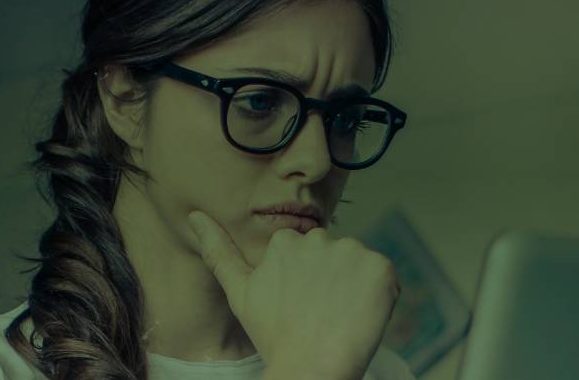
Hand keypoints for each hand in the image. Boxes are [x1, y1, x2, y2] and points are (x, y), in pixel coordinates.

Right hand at [186, 211, 398, 379]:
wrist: (310, 367)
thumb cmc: (274, 335)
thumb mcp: (240, 293)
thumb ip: (219, 251)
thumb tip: (194, 215)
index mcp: (285, 241)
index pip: (309, 255)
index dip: (309, 283)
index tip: (303, 306)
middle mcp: (318, 238)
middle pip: (334, 256)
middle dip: (332, 280)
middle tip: (320, 313)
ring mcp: (352, 252)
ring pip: (359, 266)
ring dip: (355, 287)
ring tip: (339, 317)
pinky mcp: (379, 268)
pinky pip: (384, 276)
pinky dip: (379, 295)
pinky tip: (360, 316)